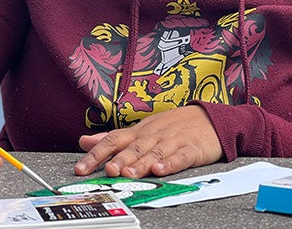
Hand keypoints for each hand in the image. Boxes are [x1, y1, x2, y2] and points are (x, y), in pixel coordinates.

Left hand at [74, 105, 221, 178]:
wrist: (210, 118)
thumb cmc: (173, 126)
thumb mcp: (141, 129)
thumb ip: (113, 138)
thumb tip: (85, 141)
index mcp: (139, 132)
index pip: (113, 140)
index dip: (96, 153)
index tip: (81, 168)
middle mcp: (153, 135)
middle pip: (133, 148)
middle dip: (119, 159)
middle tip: (107, 170)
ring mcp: (173, 141)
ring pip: (154, 153)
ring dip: (140, 163)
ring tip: (129, 173)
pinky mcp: (192, 149)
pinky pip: (180, 156)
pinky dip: (170, 163)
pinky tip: (160, 169)